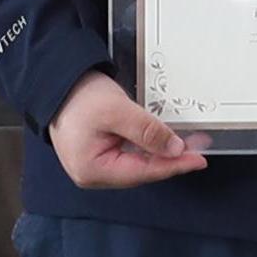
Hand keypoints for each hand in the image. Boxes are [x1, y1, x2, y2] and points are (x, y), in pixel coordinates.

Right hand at [48, 71, 206, 188]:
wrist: (57, 81)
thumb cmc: (79, 96)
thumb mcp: (117, 111)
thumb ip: (147, 132)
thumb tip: (175, 149)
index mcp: (93, 170)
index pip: (143, 172)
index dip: (174, 165)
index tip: (198, 159)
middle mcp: (93, 175)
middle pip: (141, 170)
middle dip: (170, 159)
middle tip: (198, 147)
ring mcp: (95, 166)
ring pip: (137, 164)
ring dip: (162, 153)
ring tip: (187, 143)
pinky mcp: (99, 155)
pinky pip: (130, 156)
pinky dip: (149, 148)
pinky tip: (164, 141)